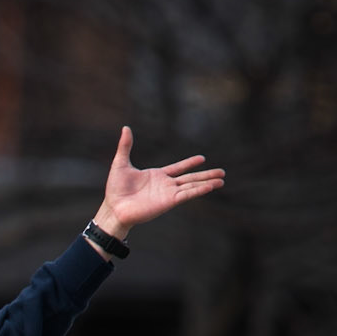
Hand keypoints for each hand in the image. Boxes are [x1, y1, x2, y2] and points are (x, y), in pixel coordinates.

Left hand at [92, 125, 225, 240]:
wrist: (114, 208)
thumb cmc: (115, 189)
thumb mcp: (121, 163)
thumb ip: (125, 146)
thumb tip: (126, 128)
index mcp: (157, 176)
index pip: (178, 168)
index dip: (189, 163)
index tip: (202, 159)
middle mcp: (165, 185)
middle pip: (190, 178)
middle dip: (206, 175)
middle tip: (222, 172)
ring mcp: (168, 194)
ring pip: (192, 186)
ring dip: (207, 183)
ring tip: (222, 180)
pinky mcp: (169, 202)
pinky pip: (187, 194)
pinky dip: (199, 190)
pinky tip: (210, 187)